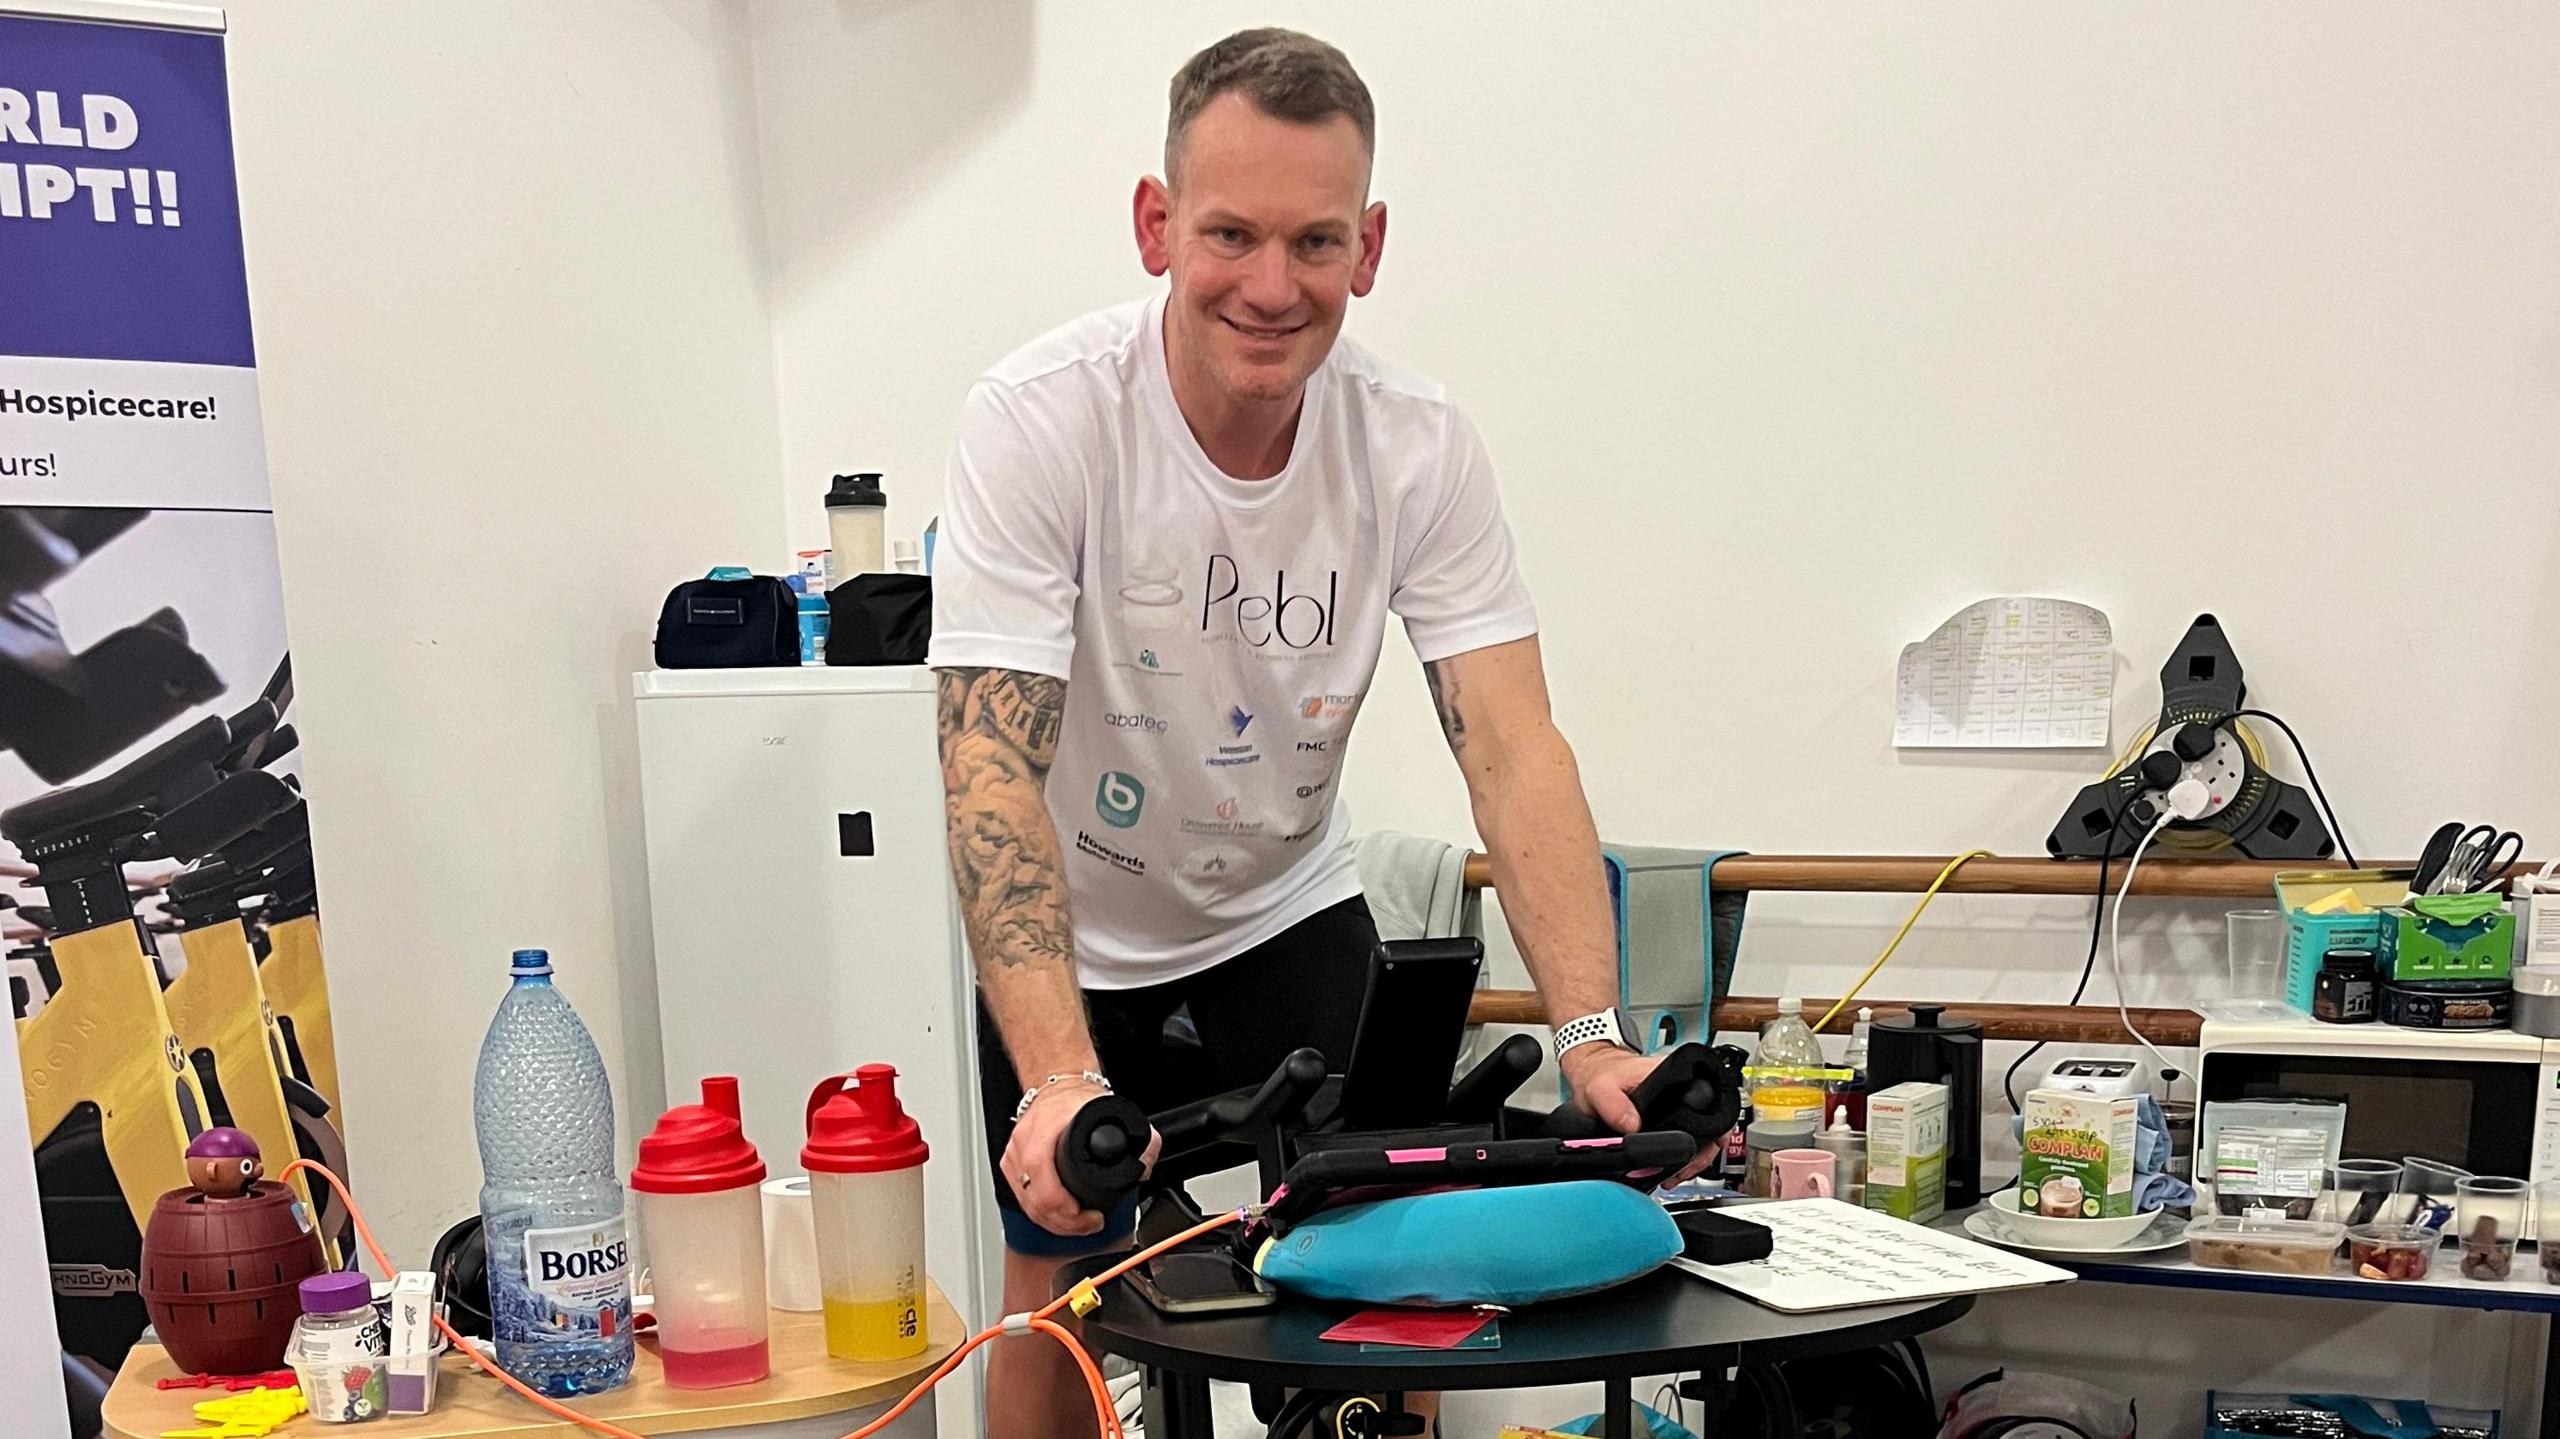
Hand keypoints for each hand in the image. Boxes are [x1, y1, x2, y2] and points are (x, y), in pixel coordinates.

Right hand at [1000, 1079, 1161, 1236]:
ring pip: (1026, 1204)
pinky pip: (1021, 1198)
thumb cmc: (1078, 1099)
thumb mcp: (1112, 1112)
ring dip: (1052, 1223)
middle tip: (1090, 1225)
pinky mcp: (1010, 1164)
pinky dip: (1040, 1214)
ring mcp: (1014, 1154)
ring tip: (1078, 1226)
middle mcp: (1025, 1142)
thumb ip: (1138, 1137)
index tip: (1090, 1216)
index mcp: (1045, 1128)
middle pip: (1034, 1199)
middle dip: (1065, 1223)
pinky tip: (1057, 1218)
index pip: (1043, 1174)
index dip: (1065, 1206)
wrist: (1059, 1085)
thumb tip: (1145, 1164)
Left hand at [1561, 1044, 1718, 1183]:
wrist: (1596, 1071)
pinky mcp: (1672, 1116)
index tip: (1699, 1152)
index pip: (1711, 1103)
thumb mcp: (1601, 1088)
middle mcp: (1683, 1088)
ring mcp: (1680, 1103)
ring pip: (1703, 1136)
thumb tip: (1632, 1127)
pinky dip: (1683, 1156)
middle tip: (1682, 1172)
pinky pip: (1688, 1138)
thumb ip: (1613, 1105)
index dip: (1714, 1131)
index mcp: (1675, 1075)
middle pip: (1713, 1125)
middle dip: (1701, 1155)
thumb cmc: (1602, 1074)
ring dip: (1693, 1158)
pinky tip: (1671, 1168)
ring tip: (1675, 1175)